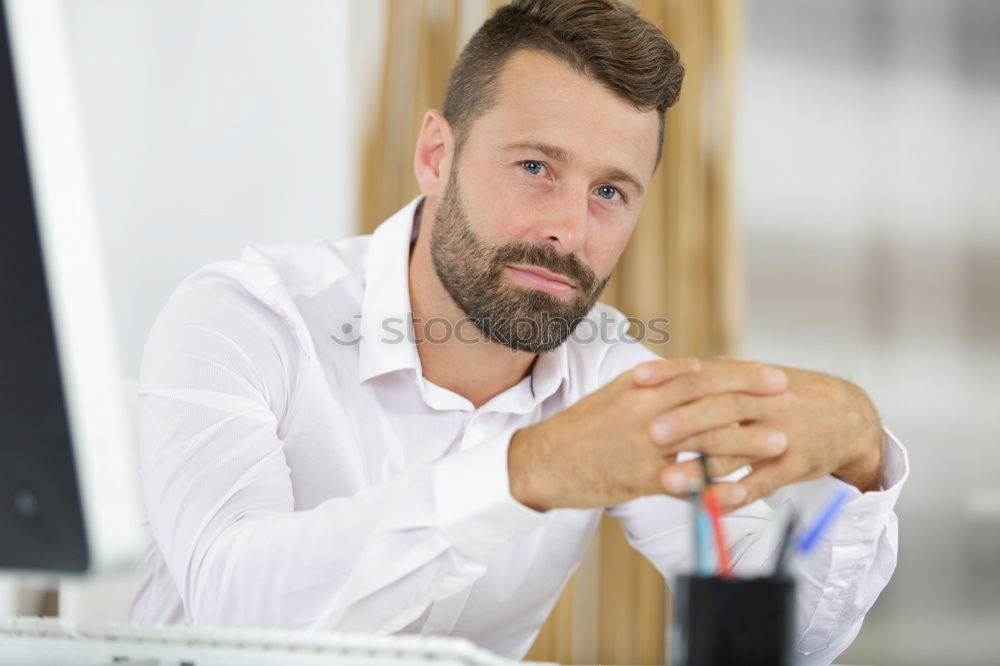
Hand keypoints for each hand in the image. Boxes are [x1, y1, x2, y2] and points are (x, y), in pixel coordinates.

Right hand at [507, 357, 787, 510]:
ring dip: (747, 440)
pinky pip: (686, 480)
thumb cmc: (583, 427)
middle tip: (789, 396)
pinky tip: (742, 487)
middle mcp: (646, 411)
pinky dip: (717, 484)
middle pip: (710, 400)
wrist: (544, 461)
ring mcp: (645, 445)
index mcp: (642, 386)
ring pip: (705, 439)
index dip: (741, 374)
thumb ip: (659, 381)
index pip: (702, 374)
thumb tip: (697, 369)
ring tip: (780, 441)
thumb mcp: (618, 392)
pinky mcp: (641, 478)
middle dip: (754, 398)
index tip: (772, 374)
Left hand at [647, 358, 884, 511]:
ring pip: (738, 451)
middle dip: (685, 421)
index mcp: (751, 378)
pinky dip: (734, 495)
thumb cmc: (790, 395)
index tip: (637, 381)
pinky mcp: (795, 466)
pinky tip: (708, 505)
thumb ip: (718, 374)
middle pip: (722, 409)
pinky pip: (761, 483)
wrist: (848, 417)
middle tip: (649, 433)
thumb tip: (672, 370)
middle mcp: (767, 402)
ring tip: (667, 480)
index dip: (671, 375)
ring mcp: (782, 435)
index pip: (707, 372)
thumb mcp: (758, 376)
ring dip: (702, 467)